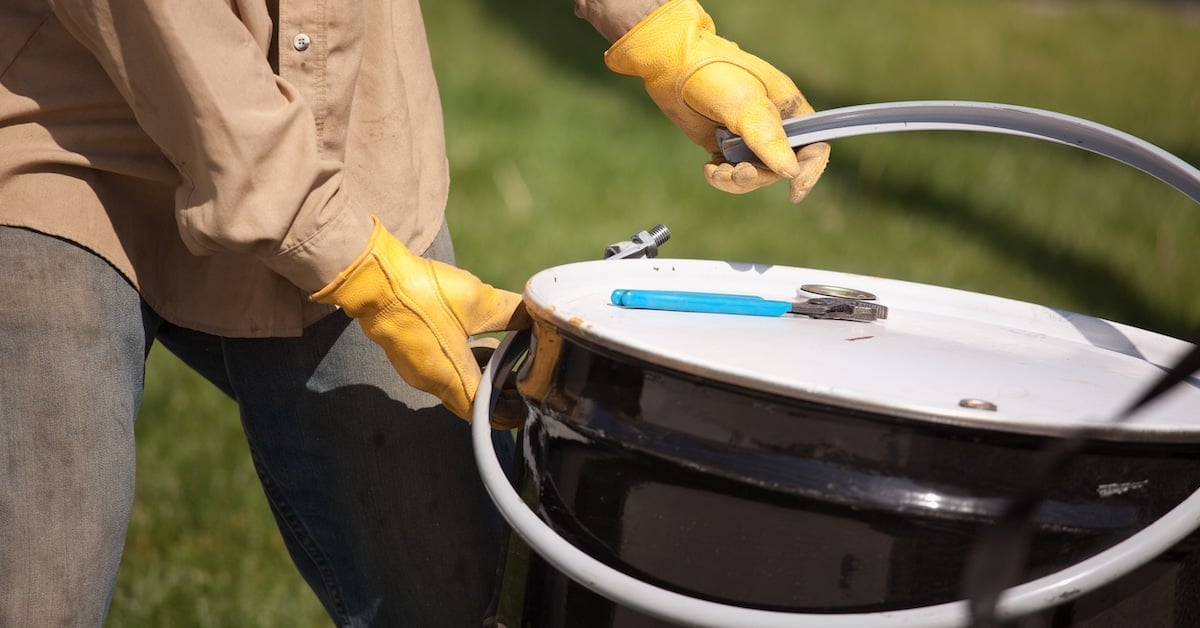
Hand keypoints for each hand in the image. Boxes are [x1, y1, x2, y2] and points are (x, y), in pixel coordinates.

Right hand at [312, 217, 529, 422]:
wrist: (374, 280)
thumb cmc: (423, 295)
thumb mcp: (478, 303)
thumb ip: (511, 314)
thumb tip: (536, 317)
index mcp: (450, 378)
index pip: (484, 412)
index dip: (509, 412)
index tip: (528, 405)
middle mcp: (431, 382)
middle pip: (471, 399)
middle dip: (499, 393)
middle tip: (524, 379)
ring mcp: (417, 368)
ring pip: (457, 381)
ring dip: (483, 373)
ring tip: (510, 356)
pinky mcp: (409, 353)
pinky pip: (443, 367)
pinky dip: (466, 361)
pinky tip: (480, 339)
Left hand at [605, 0, 829, 201]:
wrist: (674, 69)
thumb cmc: (717, 76)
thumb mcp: (746, 106)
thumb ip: (768, 140)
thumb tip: (790, 172)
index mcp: (791, 110)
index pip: (814, 147)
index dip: (808, 171)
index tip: (793, 192)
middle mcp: (774, 126)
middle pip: (781, 168)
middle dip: (759, 177)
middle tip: (737, 172)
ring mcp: (749, 137)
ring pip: (755, 175)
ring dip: (737, 180)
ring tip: (717, 171)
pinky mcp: (726, 145)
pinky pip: (733, 173)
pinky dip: (721, 177)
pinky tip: (708, 168)